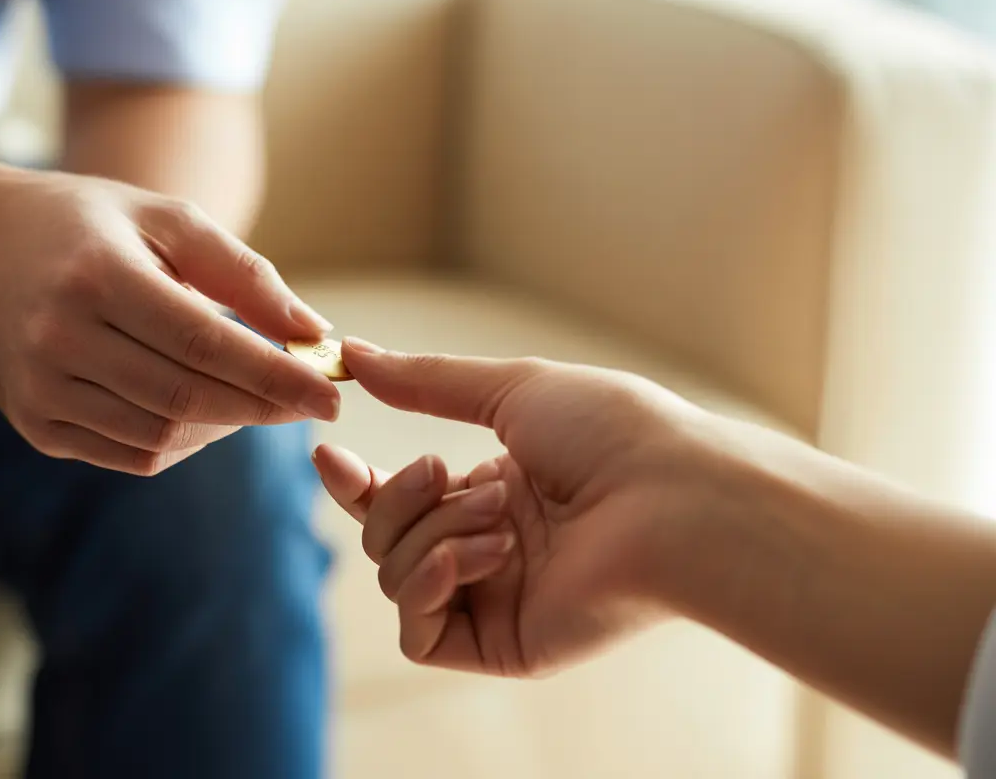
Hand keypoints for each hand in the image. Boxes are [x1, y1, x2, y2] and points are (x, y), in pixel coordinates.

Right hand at [0, 165, 339, 474]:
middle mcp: (59, 338)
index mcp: (97, 275)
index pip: (207, 344)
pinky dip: (181, 440)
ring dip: (225, 424)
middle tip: (310, 401)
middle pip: (189, 397)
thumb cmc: (86, 225)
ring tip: (250, 393)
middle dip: (263, 406)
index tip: (332, 396)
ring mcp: (40, 390)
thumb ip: (242, 272)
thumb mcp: (166, 219)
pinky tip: (198, 408)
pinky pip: (130, 454)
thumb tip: (314, 331)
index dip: (277, 376)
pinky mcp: (34, 425)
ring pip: (163, 436)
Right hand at [314, 338, 751, 675]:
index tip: (326, 452)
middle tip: (441, 470)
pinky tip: (483, 553)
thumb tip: (353, 355)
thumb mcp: (511, 388)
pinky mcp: (501, 644)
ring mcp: (494, 598)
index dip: (356, 482)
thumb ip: (427, 381)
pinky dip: (429, 584)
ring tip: (499, 514)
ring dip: (432, 532)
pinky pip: (418, 631)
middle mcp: (488, 547)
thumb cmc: (612, 434)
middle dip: (397, 498)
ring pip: (394, 577)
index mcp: (494, 491)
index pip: (398, 498)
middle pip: (383, 536)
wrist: (673, 498)